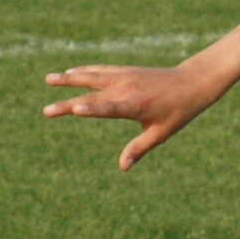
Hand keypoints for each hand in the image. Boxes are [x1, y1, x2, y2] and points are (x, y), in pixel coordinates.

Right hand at [42, 62, 224, 170]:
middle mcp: (127, 89)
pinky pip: (100, 70)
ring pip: (92, 77)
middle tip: (46, 111)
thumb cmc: (178, 112)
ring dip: (69, 78)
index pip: (110, 109)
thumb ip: (139, 148)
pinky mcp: (125, 70)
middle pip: (93, 97)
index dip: (92, 110)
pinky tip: (70, 73)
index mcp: (136, 106)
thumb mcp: (161, 133)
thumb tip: (123, 168)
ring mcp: (125, 77)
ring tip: (48, 79)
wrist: (192, 82)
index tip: (74, 110)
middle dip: (67, 103)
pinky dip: (84, 71)